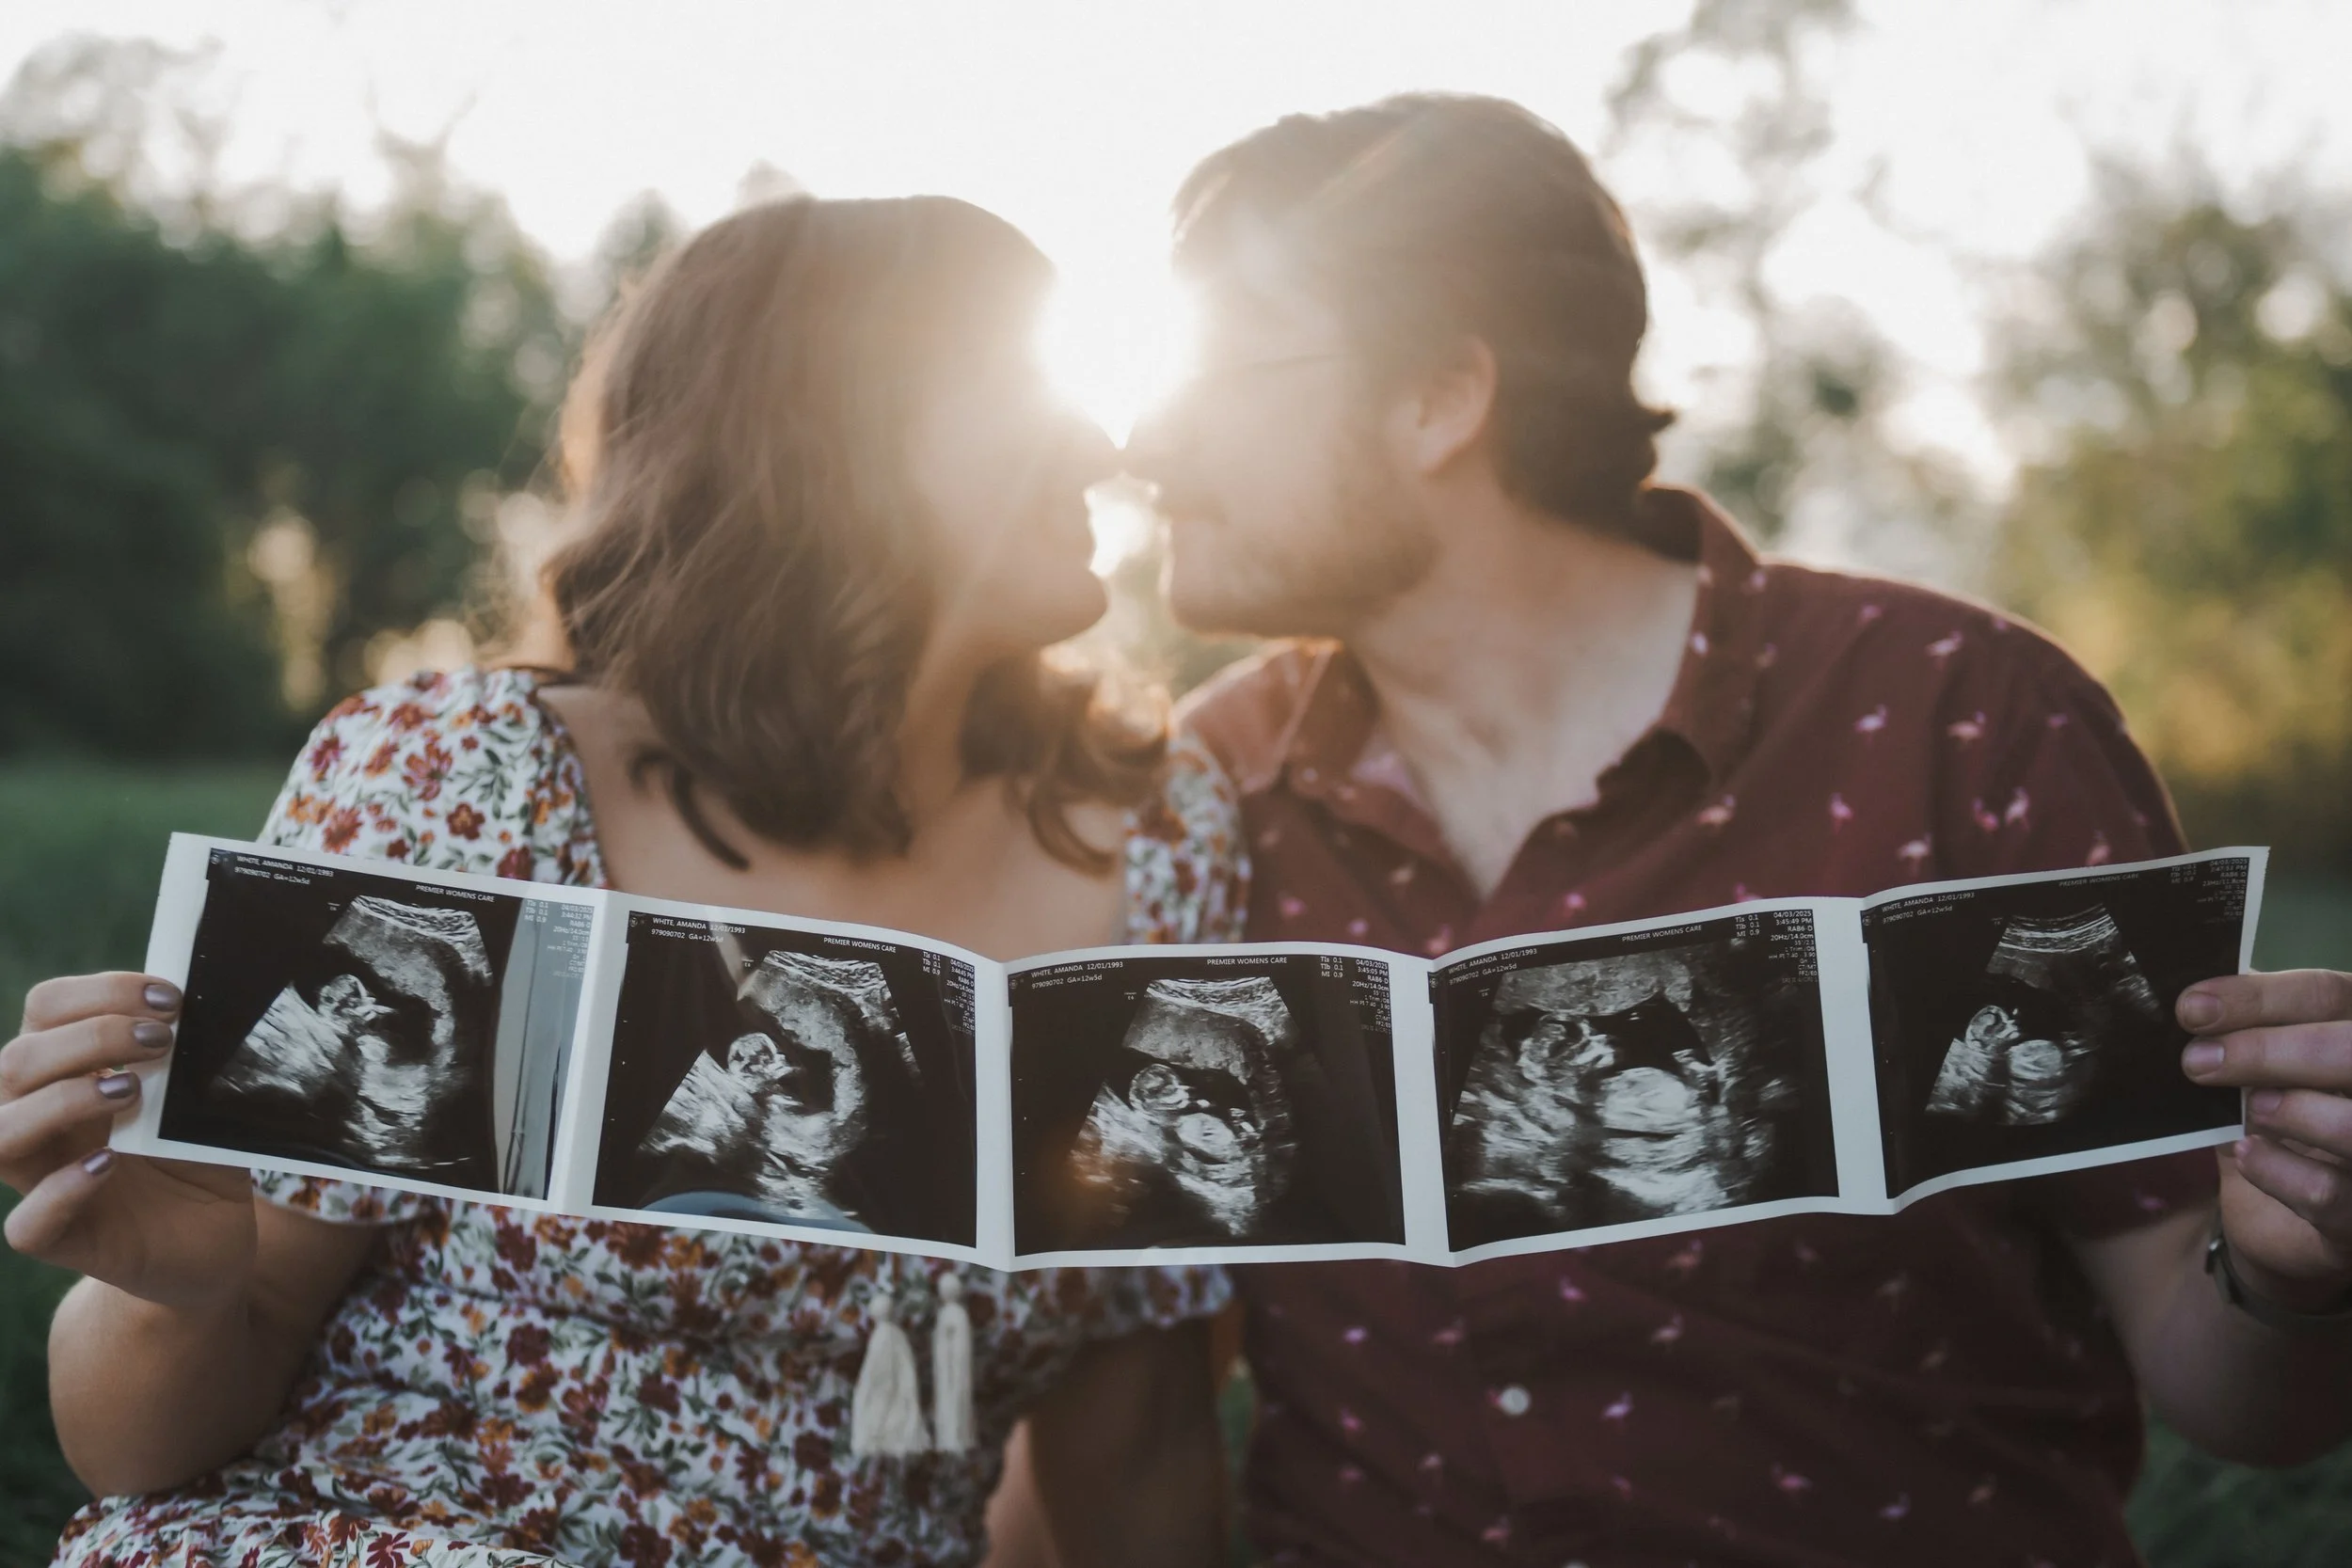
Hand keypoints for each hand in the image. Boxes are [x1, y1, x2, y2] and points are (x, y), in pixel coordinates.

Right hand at [2, 973, 257, 1312]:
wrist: (211, 1245)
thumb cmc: (200, 1160)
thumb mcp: (202, 1102)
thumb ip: (193, 1063)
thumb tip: (211, 1011)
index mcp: (71, 1075)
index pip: (46, 1011)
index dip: (97, 992)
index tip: (169, 997)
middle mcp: (46, 1124)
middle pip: (15, 1062)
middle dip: (90, 1037)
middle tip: (161, 1039)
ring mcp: (44, 1182)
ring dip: (60, 1100)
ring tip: (130, 1090)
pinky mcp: (63, 1240)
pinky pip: (26, 1223)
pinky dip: (61, 1190)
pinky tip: (107, 1164)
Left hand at [2180, 969, 2351, 1310]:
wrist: (2281, 1220)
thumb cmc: (2273, 1124)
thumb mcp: (2257, 1073)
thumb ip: (2244, 1034)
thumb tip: (2195, 1003)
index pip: (2327, 995)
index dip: (2260, 998)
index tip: (2191, 1009)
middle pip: (2351, 1052)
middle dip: (2269, 1051)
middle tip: (2197, 1061)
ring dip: (2289, 1111)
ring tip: (2249, 1111)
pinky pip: (2327, 1191)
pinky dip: (2277, 1170)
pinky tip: (2246, 1156)